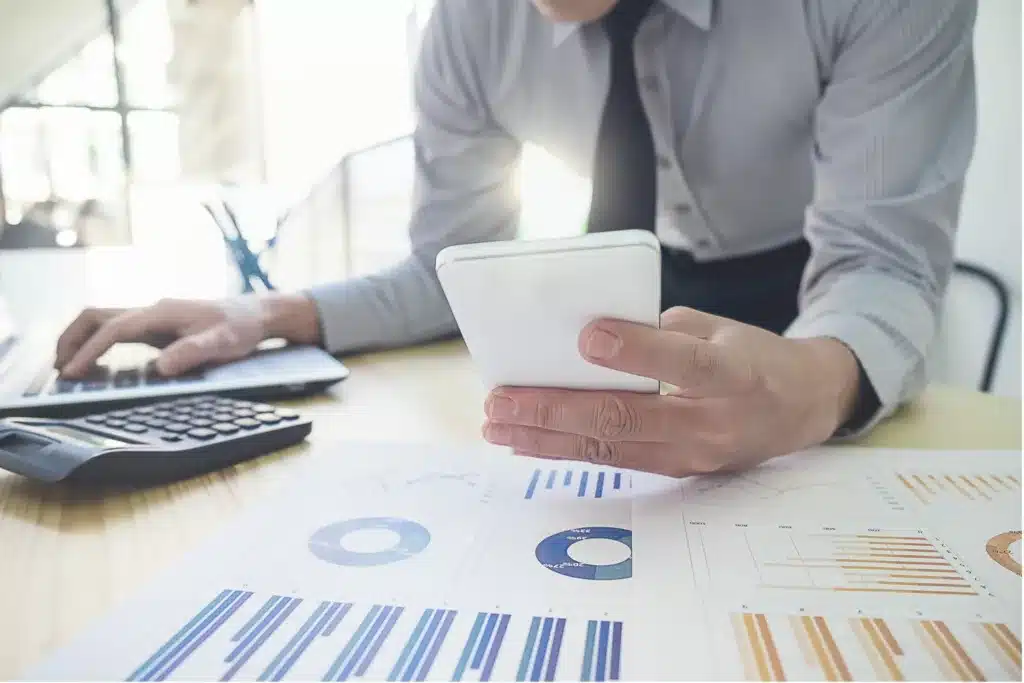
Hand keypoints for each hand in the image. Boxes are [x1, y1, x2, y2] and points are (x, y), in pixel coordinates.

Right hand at [55, 293, 320, 377]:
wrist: (256, 314)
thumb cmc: (240, 328)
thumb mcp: (222, 343)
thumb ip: (192, 353)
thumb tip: (160, 368)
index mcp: (162, 313)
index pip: (115, 330)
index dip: (91, 351)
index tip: (73, 373)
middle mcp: (152, 310)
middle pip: (97, 316)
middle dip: (72, 339)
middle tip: (58, 369)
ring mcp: (153, 316)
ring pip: (103, 319)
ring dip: (82, 340)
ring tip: (68, 367)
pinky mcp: (158, 325)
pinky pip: (117, 329)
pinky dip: (98, 342)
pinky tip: (96, 363)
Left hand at [481, 307, 860, 476]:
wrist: (803, 408)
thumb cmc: (754, 356)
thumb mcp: (721, 327)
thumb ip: (661, 333)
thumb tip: (589, 339)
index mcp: (736, 373)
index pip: (685, 364)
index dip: (636, 351)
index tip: (586, 337)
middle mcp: (714, 422)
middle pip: (627, 418)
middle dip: (556, 409)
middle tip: (502, 400)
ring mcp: (694, 455)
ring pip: (610, 449)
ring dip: (547, 438)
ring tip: (498, 426)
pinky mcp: (679, 471)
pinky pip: (615, 461)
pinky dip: (568, 451)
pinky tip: (528, 443)